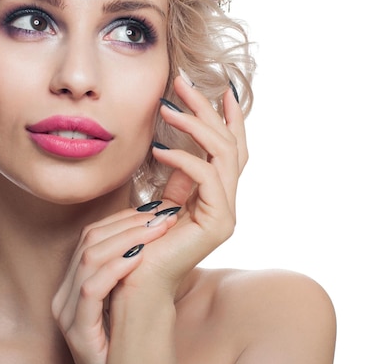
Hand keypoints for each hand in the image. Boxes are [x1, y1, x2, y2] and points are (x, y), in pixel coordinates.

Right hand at [51, 204, 176, 363]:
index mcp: (73, 283)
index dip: (122, 219)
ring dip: (127, 240)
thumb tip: (155, 229)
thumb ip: (130, 267)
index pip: (91, 236)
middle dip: (128, 224)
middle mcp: (64, 294)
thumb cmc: (129, 345)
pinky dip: (115, 269)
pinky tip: (140, 258)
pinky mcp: (77, 332)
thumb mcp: (128, 298)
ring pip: (88, 258)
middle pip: (88, 241)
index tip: (154, 210)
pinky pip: (91, 290)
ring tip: (158, 232)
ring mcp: (67, 314)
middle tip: (162, 217)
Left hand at [120, 73, 247, 297]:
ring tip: (166, 109)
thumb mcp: (161, 200)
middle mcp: (227, 200)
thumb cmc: (141, 241)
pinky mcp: (218, 223)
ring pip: (224, 154)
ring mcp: (226, 212)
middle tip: (182, 82)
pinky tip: (159, 149)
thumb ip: (176, 178)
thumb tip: (172, 147)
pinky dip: (184, 159)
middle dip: (208, 108)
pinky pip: (207, 178)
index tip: (218, 88)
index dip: (228, 118)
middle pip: (230, 143)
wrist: (134, 282)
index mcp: (215, 194)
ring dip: (195, 125)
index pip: (230, 147)